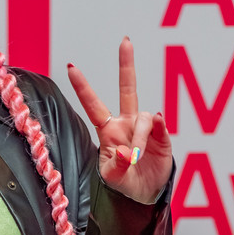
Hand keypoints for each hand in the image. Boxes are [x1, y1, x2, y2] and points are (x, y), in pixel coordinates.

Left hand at [67, 37, 172, 203]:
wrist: (146, 193)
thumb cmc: (124, 183)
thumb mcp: (114, 179)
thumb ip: (118, 166)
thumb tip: (129, 149)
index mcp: (108, 130)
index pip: (93, 105)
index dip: (83, 87)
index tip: (71, 67)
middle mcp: (126, 123)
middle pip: (127, 89)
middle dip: (127, 65)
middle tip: (125, 41)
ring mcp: (145, 127)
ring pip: (144, 118)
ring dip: (141, 137)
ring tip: (138, 157)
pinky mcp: (162, 135)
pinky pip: (160, 125)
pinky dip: (158, 131)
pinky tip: (155, 138)